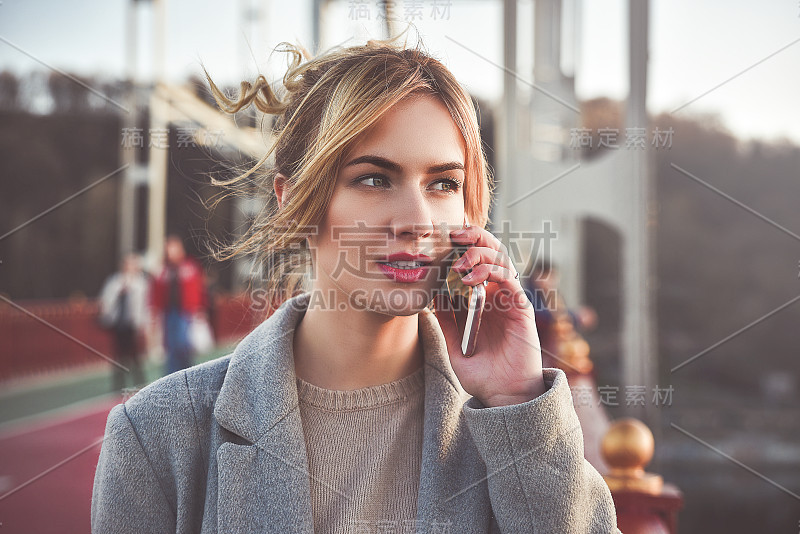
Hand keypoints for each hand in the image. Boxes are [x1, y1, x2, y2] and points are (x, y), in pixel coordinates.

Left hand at [433, 225, 545, 406]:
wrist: (504, 395)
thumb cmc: (481, 373)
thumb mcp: (453, 346)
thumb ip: (444, 322)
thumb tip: (428, 298)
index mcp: (479, 299)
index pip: (472, 262)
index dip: (459, 247)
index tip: (439, 238)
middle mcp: (496, 294)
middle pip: (488, 253)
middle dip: (472, 238)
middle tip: (453, 234)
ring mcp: (508, 299)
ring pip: (500, 259)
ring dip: (479, 253)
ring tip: (461, 261)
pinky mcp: (521, 307)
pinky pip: (509, 279)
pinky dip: (491, 271)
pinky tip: (473, 278)